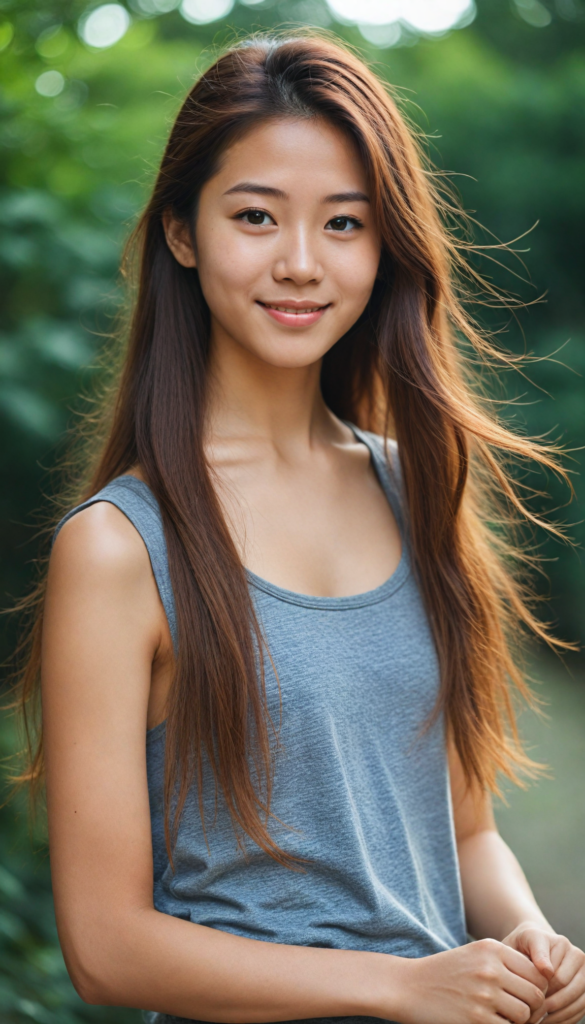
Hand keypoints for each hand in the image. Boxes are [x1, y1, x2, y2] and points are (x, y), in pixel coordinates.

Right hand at [393, 937, 547, 1023]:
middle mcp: (491, 969)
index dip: (537, 989)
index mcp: (492, 948)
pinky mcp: (476, 1019)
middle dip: (532, 1009)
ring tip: (503, 1019)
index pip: (536, 972)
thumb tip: (541, 985)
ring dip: (519, 1022)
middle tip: (519, 1014)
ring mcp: (484, 994)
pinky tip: (490, 1023)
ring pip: (525, 1015)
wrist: (408, 986)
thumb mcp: (475, 954)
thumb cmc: (444, 972)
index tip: (526, 998)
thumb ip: (505, 963)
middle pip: (535, 995)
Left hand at [503, 924, 584, 1023]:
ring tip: (535, 1022)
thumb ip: (523, 955)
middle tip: (527, 1017)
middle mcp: (575, 954)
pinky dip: (564, 1019)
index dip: (540, 987)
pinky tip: (547, 1023)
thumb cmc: (520, 950)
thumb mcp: (514, 946)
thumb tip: (547, 972)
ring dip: (555, 1016)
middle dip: (544, 1005)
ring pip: (574, 1000)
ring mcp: (584, 971)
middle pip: (563, 986)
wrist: (535, 949)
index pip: (552, 971)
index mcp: (557, 942)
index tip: (528, 998)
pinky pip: (580, 1008)